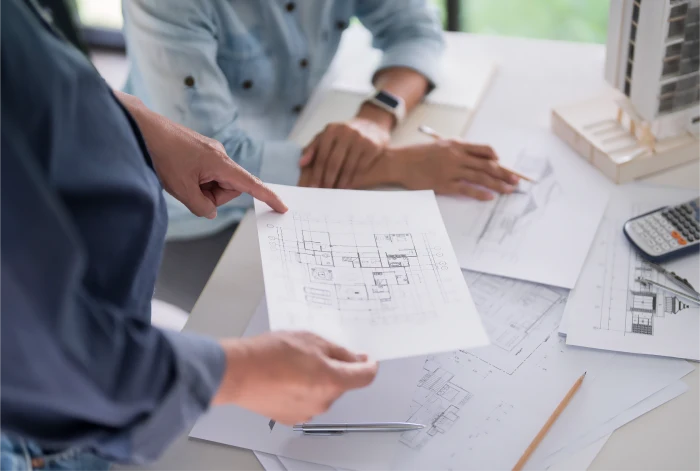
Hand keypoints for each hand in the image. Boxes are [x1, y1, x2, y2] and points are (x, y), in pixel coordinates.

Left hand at [115, 91, 286, 217]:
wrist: (141, 129)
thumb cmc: (162, 154)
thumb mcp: (181, 189)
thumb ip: (201, 206)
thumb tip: (210, 211)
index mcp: (221, 163)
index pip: (251, 184)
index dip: (268, 197)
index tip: (282, 207)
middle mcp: (220, 155)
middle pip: (230, 188)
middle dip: (212, 196)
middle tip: (188, 190)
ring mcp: (210, 152)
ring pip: (216, 182)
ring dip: (201, 188)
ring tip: (180, 179)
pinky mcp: (200, 151)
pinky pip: (206, 173)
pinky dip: (196, 180)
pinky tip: (178, 173)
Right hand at [213, 332, 377, 423]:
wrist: (239, 372)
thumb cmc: (270, 354)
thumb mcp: (311, 339)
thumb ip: (338, 351)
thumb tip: (355, 358)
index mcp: (333, 381)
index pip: (365, 377)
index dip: (369, 365)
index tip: (367, 360)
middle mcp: (323, 401)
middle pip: (341, 383)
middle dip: (334, 368)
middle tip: (314, 352)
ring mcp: (307, 411)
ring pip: (322, 392)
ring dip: (316, 379)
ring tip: (293, 364)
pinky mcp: (291, 417)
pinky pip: (306, 401)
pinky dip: (301, 390)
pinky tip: (285, 377)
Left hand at [300, 116, 390, 188]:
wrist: (371, 125)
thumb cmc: (343, 134)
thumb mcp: (326, 136)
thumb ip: (312, 148)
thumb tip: (301, 163)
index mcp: (331, 130)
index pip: (321, 155)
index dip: (316, 173)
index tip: (312, 186)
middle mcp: (345, 132)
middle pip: (333, 162)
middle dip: (327, 179)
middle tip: (324, 192)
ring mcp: (360, 139)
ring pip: (348, 167)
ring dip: (341, 182)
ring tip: (336, 190)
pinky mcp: (372, 146)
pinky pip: (360, 167)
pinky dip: (353, 179)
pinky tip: (348, 186)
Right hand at [386, 139, 519, 199]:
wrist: (399, 162)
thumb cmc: (418, 155)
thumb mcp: (439, 146)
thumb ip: (457, 150)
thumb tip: (474, 160)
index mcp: (456, 145)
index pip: (484, 149)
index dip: (497, 158)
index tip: (505, 166)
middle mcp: (456, 156)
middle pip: (487, 165)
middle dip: (504, 173)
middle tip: (516, 180)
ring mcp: (451, 171)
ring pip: (481, 177)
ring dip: (497, 184)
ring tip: (508, 190)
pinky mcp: (444, 184)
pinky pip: (467, 189)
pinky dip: (480, 193)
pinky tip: (490, 197)